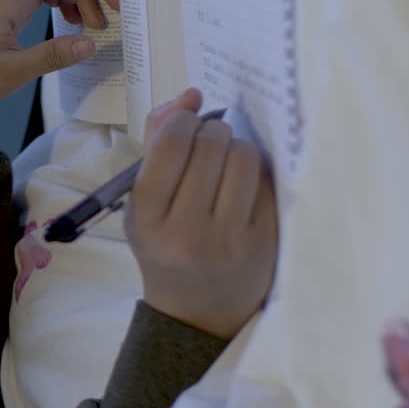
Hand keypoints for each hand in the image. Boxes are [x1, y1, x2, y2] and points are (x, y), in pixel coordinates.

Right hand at [125, 88, 279, 339]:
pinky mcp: (265, 242)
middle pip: (211, 143)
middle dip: (211, 132)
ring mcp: (230, 239)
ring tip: (226, 165)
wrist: (197, 312)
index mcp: (148, 219)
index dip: (182, 122)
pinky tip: (243, 188)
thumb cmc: (165, 247)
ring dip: (236, 148)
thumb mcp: (143, 206)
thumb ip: (155, 146)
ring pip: (244, 155)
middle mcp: (187, 231)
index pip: (171, 144)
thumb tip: (190, 95)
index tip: (185, 127)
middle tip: (207, 146)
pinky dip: (254, 174)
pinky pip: (266, 181)